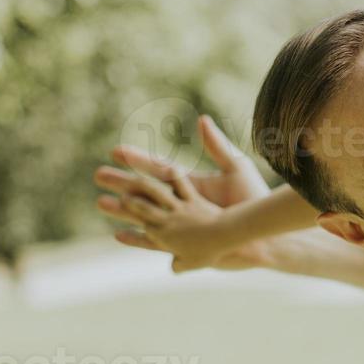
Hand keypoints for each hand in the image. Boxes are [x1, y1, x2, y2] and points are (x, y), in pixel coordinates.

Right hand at [94, 115, 274, 270]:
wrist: (265, 232)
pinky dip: (137, 238)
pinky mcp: (184, 243)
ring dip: (123, 210)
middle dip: (122, 183)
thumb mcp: (236, 168)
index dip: (138, 160)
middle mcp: (181, 202)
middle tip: (98, 175)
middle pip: (145, 190)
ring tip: (101, 203)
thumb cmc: (253, 199)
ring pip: (145, 215)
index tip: (116, 151)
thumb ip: (217, 146)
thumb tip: (202, 120)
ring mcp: (180, 222)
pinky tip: (117, 234)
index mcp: (191, 183)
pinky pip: (155, 241)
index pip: (159, 168)